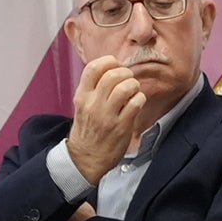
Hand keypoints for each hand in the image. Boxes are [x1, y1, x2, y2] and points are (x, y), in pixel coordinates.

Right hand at [64, 56, 149, 185]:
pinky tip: (137, 102)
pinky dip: (140, 98)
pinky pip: (136, 103)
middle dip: (125, 72)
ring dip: (134, 85)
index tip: (115, 65)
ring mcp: (107, 115)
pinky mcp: (121, 126)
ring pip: (125, 87)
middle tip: (128, 79)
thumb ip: (94, 89)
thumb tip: (112, 70)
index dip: (108, 61)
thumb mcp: (82, 106)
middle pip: (112, 75)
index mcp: (82, 96)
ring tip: (134, 91)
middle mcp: (93, 104)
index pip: (92, 68)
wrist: (86, 159)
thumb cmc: (87, 131)